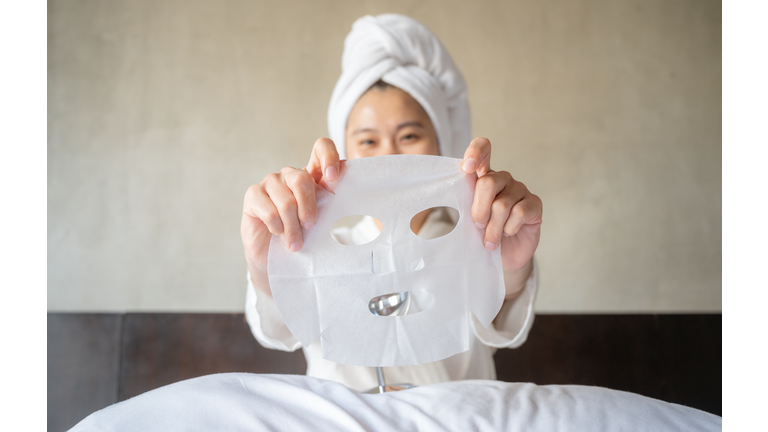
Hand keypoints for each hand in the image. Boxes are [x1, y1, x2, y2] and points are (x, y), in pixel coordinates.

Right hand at [241, 138, 341, 294]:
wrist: (276, 256)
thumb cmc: (304, 237)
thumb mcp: (324, 221)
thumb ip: (336, 206)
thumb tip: (357, 199)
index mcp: (312, 175)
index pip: (321, 147)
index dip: (328, 157)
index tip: (333, 178)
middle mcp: (291, 174)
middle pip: (302, 179)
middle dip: (309, 208)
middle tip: (311, 227)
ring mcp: (270, 182)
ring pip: (286, 201)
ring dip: (293, 228)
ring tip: (296, 244)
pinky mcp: (253, 194)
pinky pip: (269, 210)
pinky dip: (277, 228)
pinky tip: (278, 234)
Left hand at [461, 137, 542, 296]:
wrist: (503, 257)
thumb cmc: (481, 235)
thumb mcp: (466, 220)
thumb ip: (460, 204)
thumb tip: (442, 198)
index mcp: (483, 177)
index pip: (483, 148)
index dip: (476, 152)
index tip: (467, 167)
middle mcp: (503, 179)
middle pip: (488, 182)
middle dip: (479, 210)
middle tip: (477, 226)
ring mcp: (520, 190)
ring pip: (502, 204)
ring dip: (493, 228)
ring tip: (489, 241)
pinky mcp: (534, 204)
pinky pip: (519, 212)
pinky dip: (509, 228)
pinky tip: (508, 234)